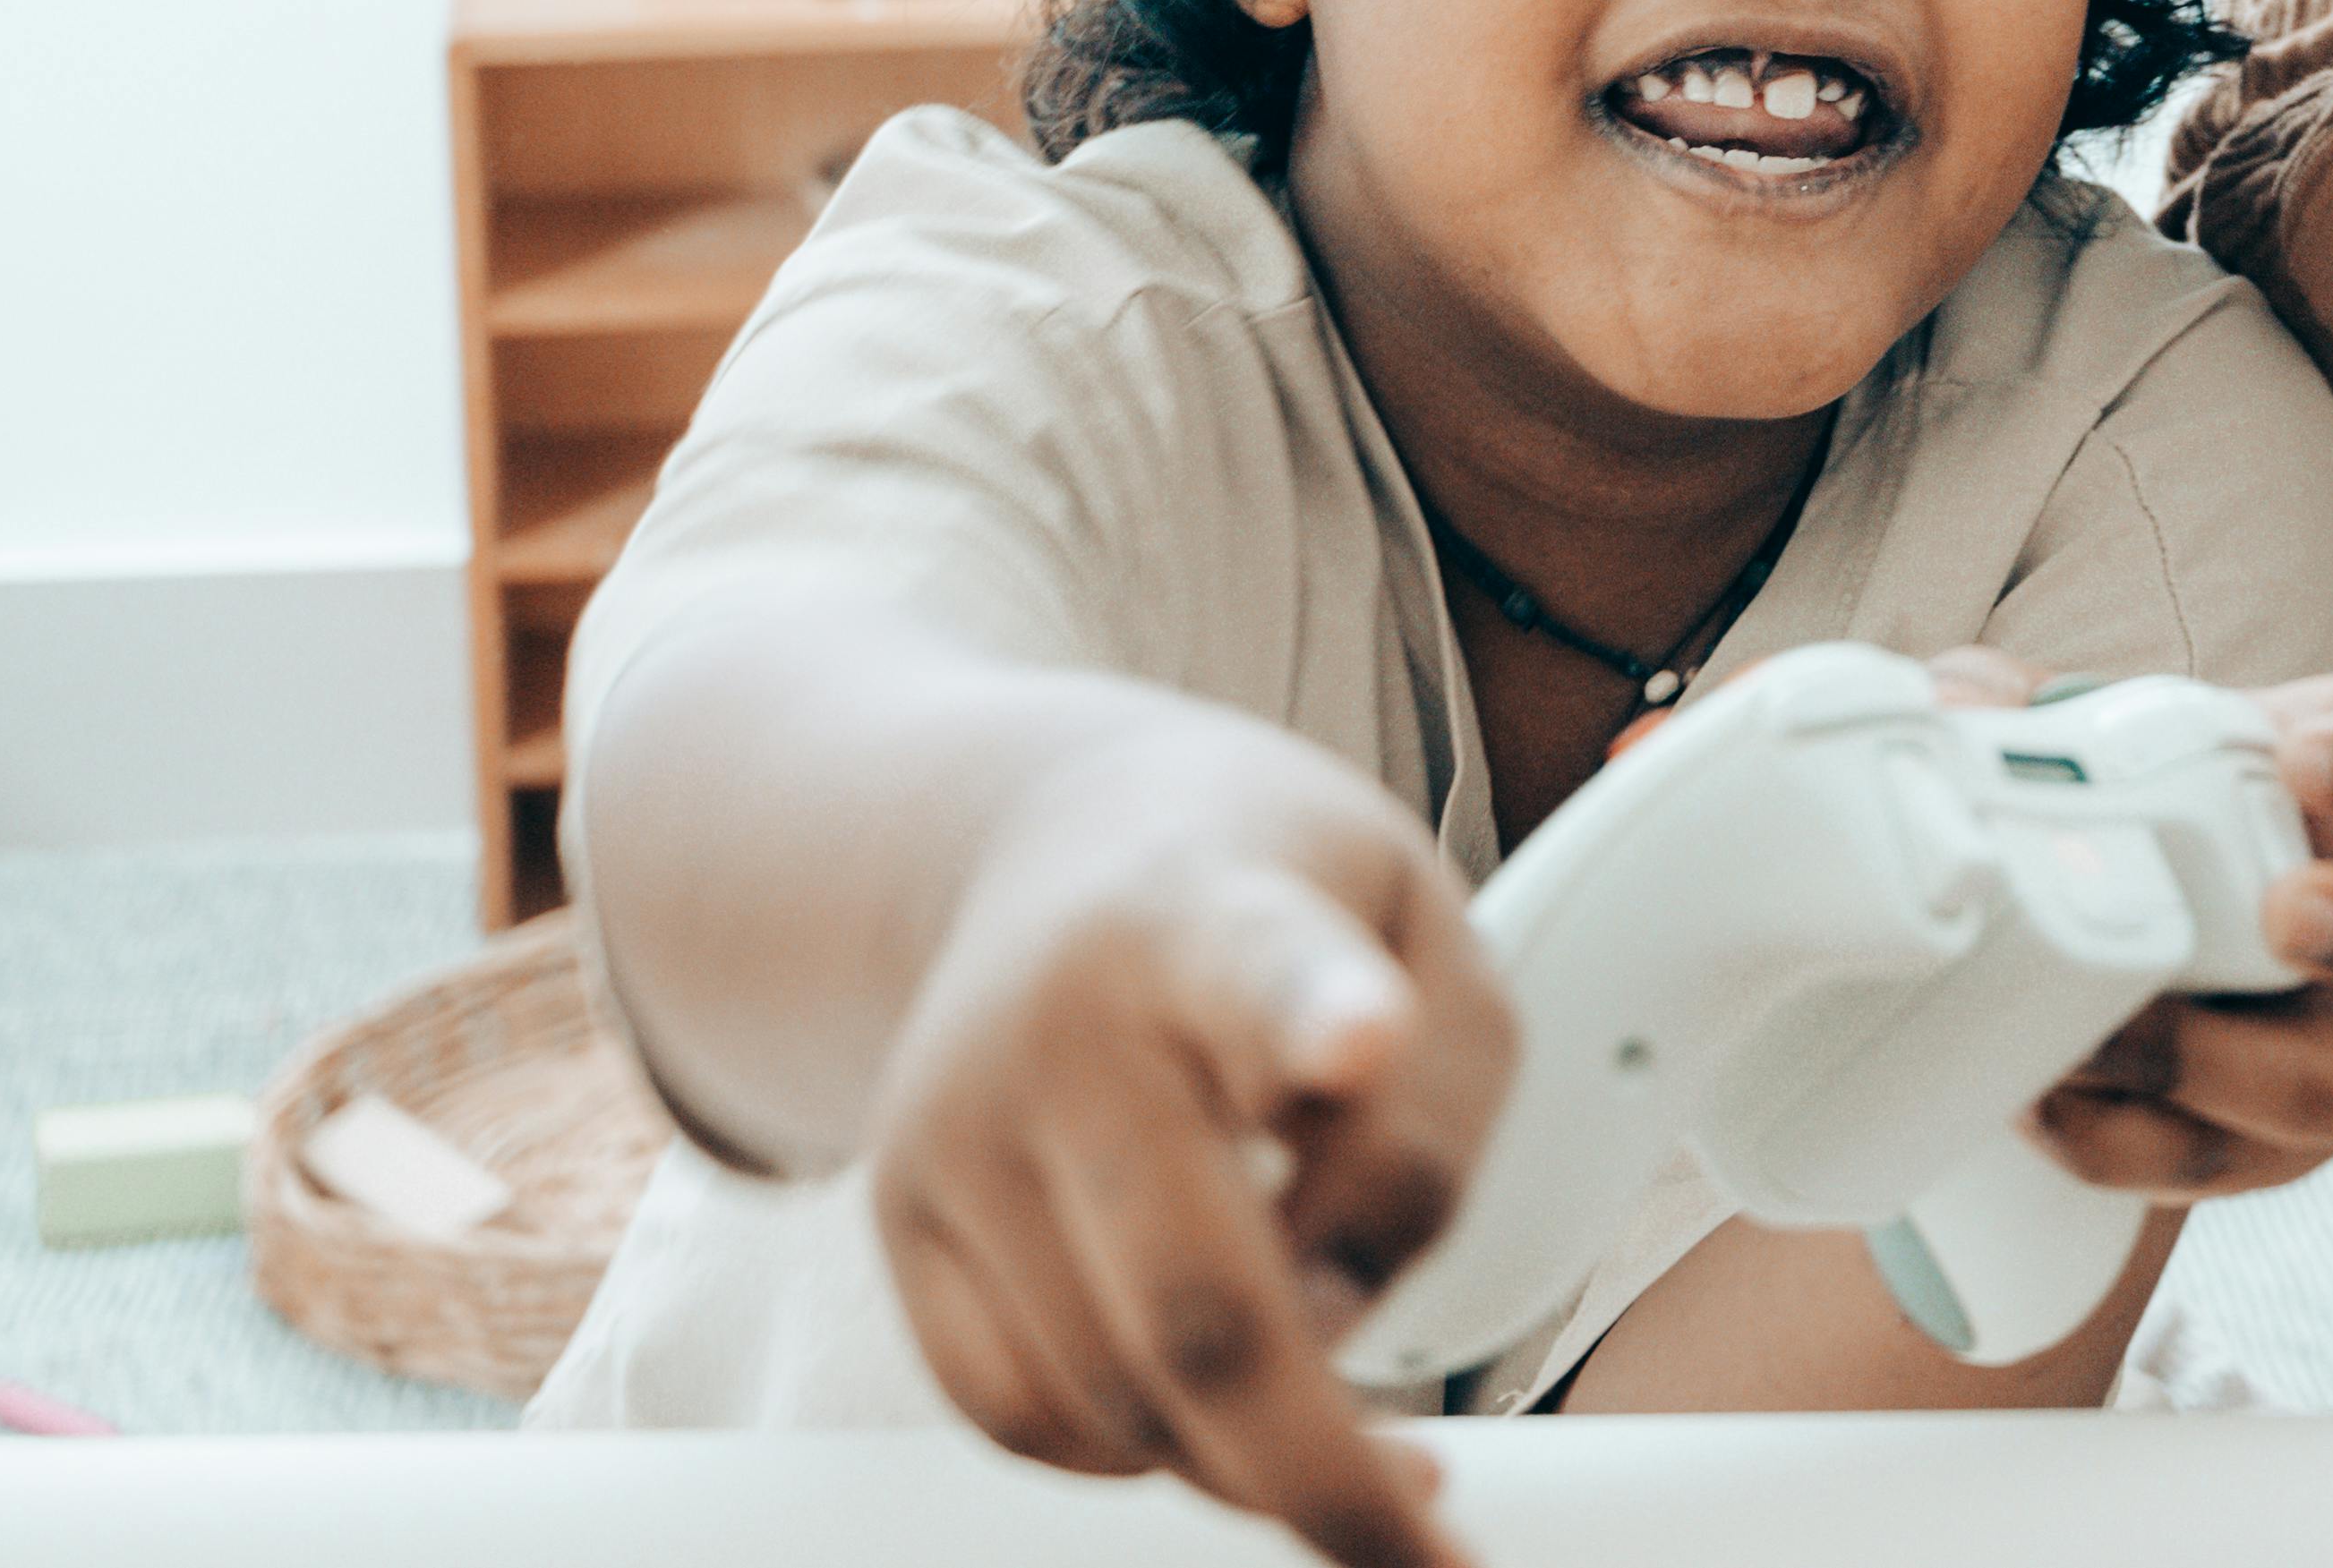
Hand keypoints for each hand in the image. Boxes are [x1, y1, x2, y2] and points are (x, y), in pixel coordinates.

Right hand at [862, 730, 1512, 1567]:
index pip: (1265, 969)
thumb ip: (1433, 1110)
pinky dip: (1133, 1451)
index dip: (1317, 1016)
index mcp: (1223, 918)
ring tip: (1351, 1421)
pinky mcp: (899, 1215)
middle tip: (1428, 1547)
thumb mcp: (1423, 928)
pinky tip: (1213, 1408)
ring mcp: (960, 1127)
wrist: (1055, 836)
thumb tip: (1331, 1311)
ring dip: (1250, 1461)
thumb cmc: (1277, 895)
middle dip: (1323, 1471)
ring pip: (1114, 1398)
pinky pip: (1019, 1415)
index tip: (1361, 1036)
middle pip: (1195, 1308)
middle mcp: (1066, 1025)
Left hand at [1994, 657, 2332, 1201]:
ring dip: (2203, 1064)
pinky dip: (2120, 1140)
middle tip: (2283, 913)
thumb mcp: (2180, 723)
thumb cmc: (2216, 799)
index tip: (2300, 755)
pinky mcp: (2286, 1143)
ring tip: (2093, 1026)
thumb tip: (1955, 693)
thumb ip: (2074, 702)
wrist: (2204, 911)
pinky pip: (2226, 1167)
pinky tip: (2043, 1096)